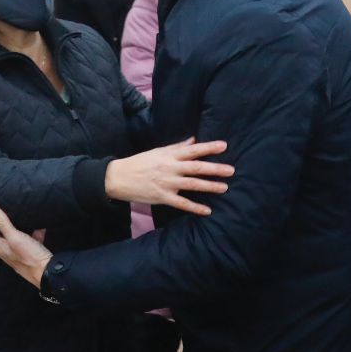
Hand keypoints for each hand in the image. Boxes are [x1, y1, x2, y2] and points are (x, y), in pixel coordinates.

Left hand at [0, 202, 50, 287]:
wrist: (48, 274)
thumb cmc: (29, 256)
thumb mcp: (15, 237)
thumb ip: (2, 222)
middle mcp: (4, 248)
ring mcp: (16, 250)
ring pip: (10, 232)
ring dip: (9, 222)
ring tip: (8, 208)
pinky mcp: (28, 251)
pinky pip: (27, 236)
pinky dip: (31, 229)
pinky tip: (37, 222)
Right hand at [104, 138, 232, 214]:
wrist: (119, 178)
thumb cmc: (140, 162)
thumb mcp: (158, 151)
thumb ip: (177, 147)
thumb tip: (193, 140)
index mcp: (169, 156)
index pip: (192, 150)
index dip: (208, 148)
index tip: (224, 146)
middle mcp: (170, 168)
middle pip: (196, 168)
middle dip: (215, 168)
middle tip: (231, 170)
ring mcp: (167, 184)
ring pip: (192, 185)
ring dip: (209, 186)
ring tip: (224, 187)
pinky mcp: (163, 197)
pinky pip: (182, 203)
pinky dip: (195, 207)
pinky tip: (208, 210)